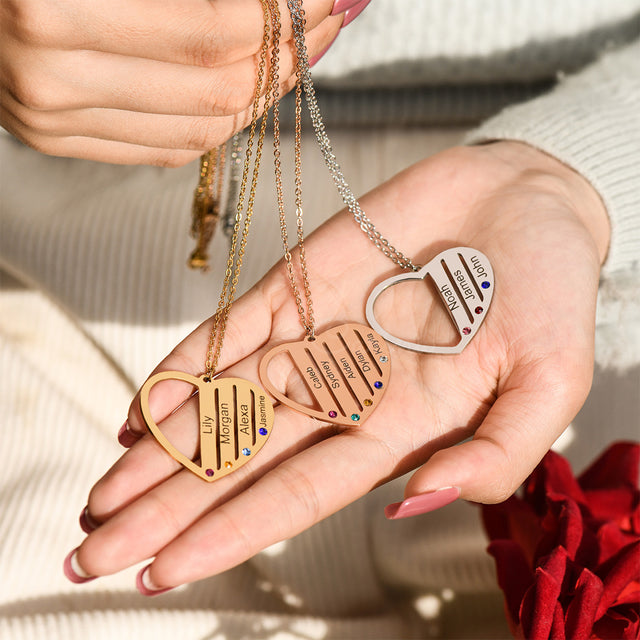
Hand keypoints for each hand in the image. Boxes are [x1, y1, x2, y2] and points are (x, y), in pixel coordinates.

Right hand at [0, 0, 339, 165]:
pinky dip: (219, 123)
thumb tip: (280, 1)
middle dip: (287, 59)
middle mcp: (50, 77)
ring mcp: (49, 119)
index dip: (283, 19)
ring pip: (202, 130)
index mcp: (53, 7)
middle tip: (321, 26)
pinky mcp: (54, 138)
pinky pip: (167, 148)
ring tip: (293, 57)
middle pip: (218, 91)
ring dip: (263, 95)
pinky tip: (246, 90)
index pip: (216, 33)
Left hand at [73, 142, 608, 590]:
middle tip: (94, 553)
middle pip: (239, 461)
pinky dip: (183, 368)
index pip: (297, 494)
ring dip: (159, 449)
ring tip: (101, 496)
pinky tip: (140, 410)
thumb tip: (412, 504)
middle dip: (167, 508)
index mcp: (397, 426)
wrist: (525, 202)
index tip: (161, 571)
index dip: (230, 533)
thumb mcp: (551, 384)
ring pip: (221, 403)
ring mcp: (314, 337)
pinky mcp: (300, 283)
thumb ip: (495, 456)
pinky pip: (229, 332)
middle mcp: (342, 391)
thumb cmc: (550, 292)